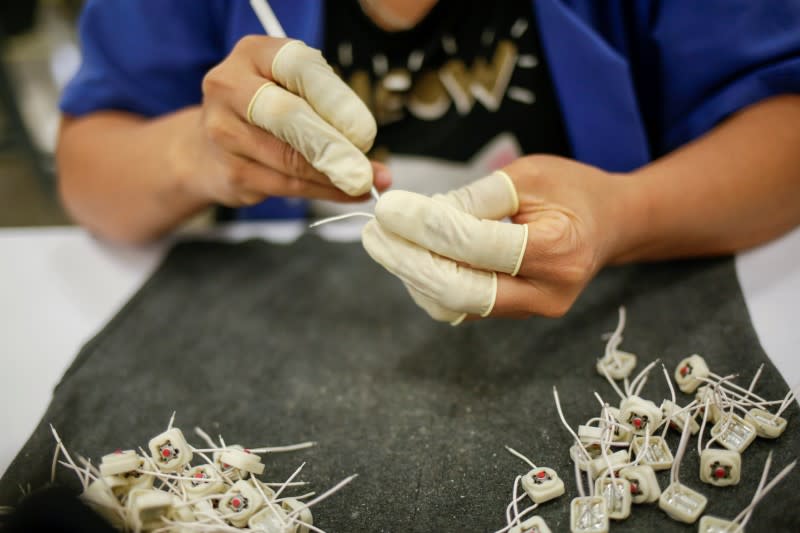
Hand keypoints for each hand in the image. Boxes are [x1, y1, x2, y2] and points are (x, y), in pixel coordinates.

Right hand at [179, 36, 389, 206]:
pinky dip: (323, 191)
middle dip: (334, 146)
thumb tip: (365, 141)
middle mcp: (230, 87)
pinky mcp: (230, 171)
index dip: (335, 100)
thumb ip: (325, 106)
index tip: (365, 131)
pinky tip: (347, 194)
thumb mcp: (291, 89)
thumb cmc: (265, 113)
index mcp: (253, 54)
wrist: (209, 149)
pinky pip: (286, 186)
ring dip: (334, 176)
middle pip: (287, 116)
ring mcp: (223, 131)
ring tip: (365, 184)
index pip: (299, 67)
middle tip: (366, 170)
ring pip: (289, 159)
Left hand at [361, 155, 632, 323]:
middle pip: (460, 289)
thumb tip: (417, 213)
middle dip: (407, 261)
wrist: (609, 225)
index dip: (424, 226)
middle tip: (372, 234)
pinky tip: (413, 257)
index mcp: (558, 248)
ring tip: (387, 241)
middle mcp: (547, 291)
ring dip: (412, 275)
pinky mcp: (515, 315)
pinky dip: (429, 284)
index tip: (388, 207)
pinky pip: (460, 308)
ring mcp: (532, 310)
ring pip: (454, 306)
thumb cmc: (571, 191)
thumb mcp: (528, 175)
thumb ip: (476, 197)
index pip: (476, 244)